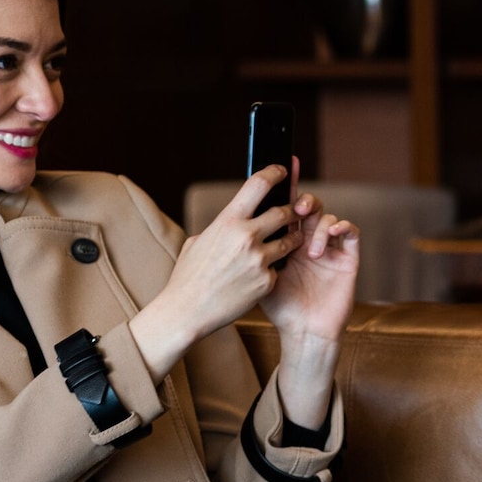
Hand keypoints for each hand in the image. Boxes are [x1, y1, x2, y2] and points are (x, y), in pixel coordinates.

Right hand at [130, 166, 296, 379]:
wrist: (187, 310)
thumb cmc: (189, 275)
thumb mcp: (199, 241)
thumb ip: (221, 227)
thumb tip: (234, 219)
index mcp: (228, 221)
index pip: (259, 185)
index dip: (275, 173)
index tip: (283, 171)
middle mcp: (247, 237)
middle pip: (285, 212)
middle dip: (291, 211)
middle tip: (294, 211)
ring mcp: (259, 260)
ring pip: (290, 241)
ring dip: (292, 239)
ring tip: (289, 241)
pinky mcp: (267, 282)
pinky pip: (278, 269)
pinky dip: (273, 270)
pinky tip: (262, 275)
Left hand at [259, 181, 359, 345]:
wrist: (303, 333)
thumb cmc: (278, 308)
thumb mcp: (255, 274)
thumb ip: (246, 250)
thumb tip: (220, 227)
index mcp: (286, 240)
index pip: (286, 206)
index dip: (286, 185)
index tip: (283, 165)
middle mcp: (308, 240)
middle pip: (308, 205)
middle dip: (302, 201)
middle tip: (296, 209)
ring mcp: (329, 248)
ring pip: (327, 216)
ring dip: (317, 224)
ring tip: (309, 248)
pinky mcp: (347, 259)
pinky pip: (350, 232)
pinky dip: (341, 226)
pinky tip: (330, 235)